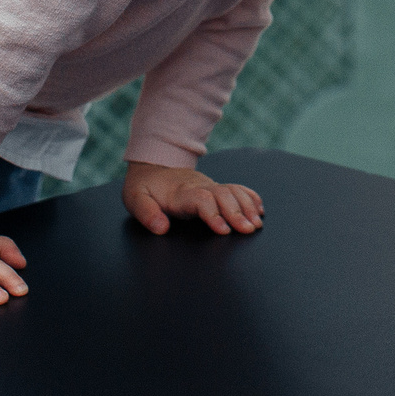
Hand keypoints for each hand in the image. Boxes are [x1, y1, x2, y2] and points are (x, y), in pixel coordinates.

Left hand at [122, 161, 264, 236]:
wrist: (152, 165)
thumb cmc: (144, 186)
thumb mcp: (134, 198)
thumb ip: (146, 213)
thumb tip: (162, 228)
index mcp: (180, 192)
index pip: (201, 200)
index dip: (213, 214)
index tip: (224, 230)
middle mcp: (199, 187)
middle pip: (223, 196)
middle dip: (238, 213)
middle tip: (249, 230)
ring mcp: (209, 185)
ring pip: (233, 191)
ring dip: (247, 206)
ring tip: (257, 224)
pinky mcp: (214, 187)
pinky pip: (237, 188)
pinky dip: (250, 197)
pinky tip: (259, 209)